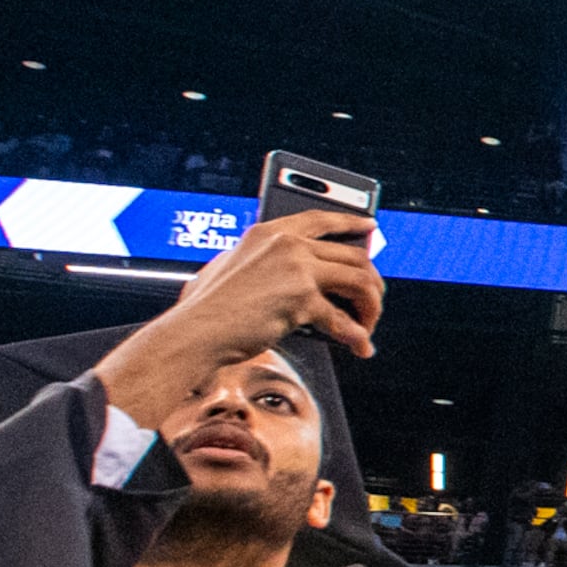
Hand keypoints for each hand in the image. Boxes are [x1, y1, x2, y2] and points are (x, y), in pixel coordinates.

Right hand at [93, 211, 382, 433]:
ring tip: (367, 324)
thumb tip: (297, 271)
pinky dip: (356, 336)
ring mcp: (296, 268)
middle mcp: (286, 244)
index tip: (369, 229)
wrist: (193, 333)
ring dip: (371, 306)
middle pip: (352, 255)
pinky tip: (360, 346)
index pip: (320, 219)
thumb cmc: (206, 309)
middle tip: (373, 300)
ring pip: (360, 281)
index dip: (351, 223)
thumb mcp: (229, 268)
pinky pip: (344, 320)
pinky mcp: (301, 299)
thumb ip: (261, 262)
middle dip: (371, 281)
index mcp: (268, 232)